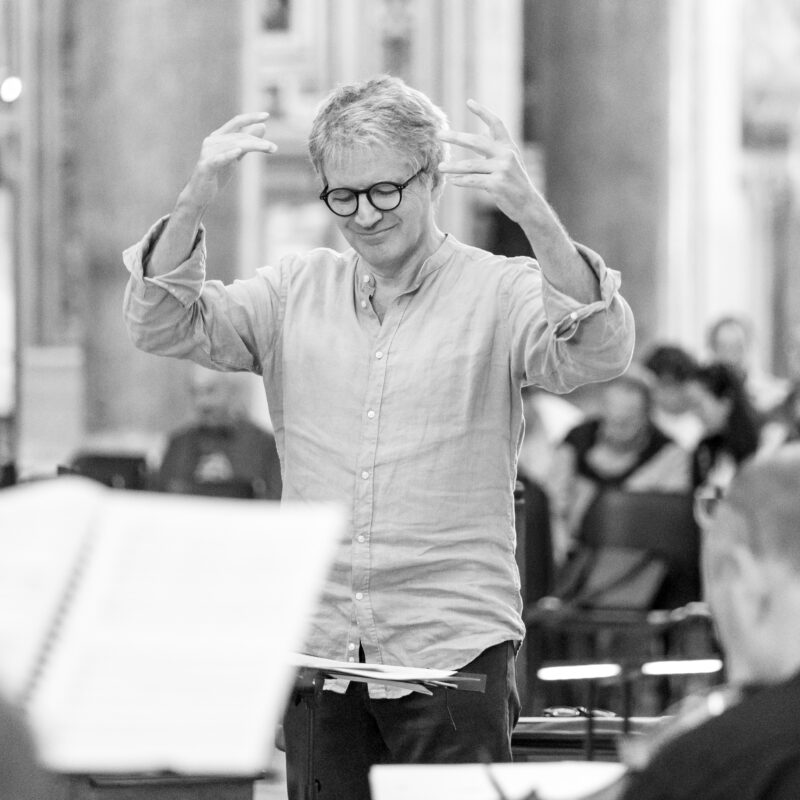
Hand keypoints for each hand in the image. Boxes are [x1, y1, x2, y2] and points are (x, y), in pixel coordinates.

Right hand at [183, 112, 277, 208]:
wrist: (200, 195)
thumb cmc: (218, 175)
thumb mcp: (236, 157)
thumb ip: (247, 142)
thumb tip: (262, 126)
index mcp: (218, 137)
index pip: (236, 123)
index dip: (250, 118)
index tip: (266, 115)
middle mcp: (212, 141)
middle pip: (238, 137)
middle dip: (257, 142)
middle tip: (274, 148)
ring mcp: (207, 153)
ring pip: (232, 146)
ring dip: (252, 146)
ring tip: (267, 149)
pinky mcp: (205, 167)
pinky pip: (218, 159)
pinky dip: (228, 155)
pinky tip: (238, 151)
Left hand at [438, 99, 539, 226]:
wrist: (528, 205)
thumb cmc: (515, 183)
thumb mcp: (509, 160)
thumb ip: (496, 146)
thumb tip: (482, 131)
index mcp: (508, 146)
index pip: (496, 124)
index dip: (483, 112)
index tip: (469, 102)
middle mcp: (506, 154)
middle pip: (477, 141)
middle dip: (456, 137)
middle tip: (439, 134)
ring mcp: (502, 169)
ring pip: (471, 165)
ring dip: (453, 166)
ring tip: (440, 167)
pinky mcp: (497, 184)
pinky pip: (474, 181)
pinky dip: (462, 181)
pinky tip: (452, 181)